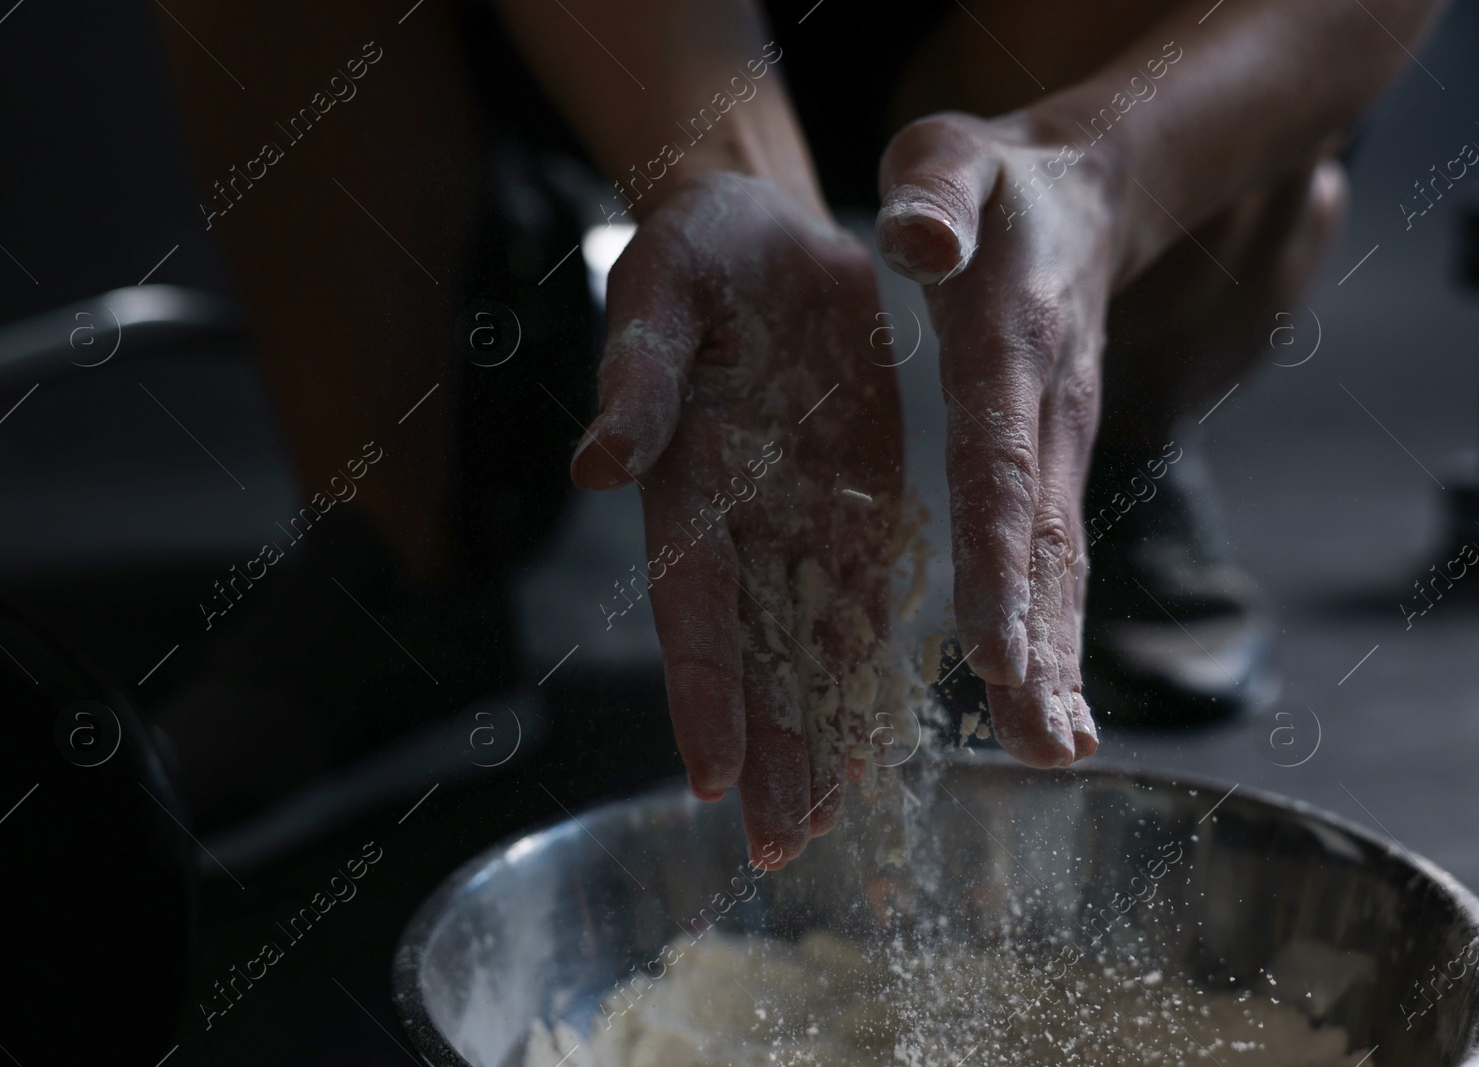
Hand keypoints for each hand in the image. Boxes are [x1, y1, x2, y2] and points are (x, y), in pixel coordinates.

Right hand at [571, 172, 905, 867]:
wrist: (773, 235)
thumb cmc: (699, 253)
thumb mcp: (663, 290)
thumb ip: (639, 375)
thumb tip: (598, 463)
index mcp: (690, 480)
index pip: (692, 605)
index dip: (703, 690)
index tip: (713, 778)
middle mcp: (743, 522)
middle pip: (753, 653)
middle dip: (765, 749)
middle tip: (781, 849)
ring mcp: (803, 522)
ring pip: (811, 648)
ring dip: (818, 734)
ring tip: (826, 826)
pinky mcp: (862, 507)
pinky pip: (870, 603)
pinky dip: (874, 673)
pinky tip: (880, 739)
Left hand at [876, 112, 1123, 767]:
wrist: (1083, 192)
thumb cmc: (992, 181)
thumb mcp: (952, 157)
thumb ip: (938, 194)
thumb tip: (917, 241)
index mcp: (1007, 352)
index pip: (1000, 469)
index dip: (998, 562)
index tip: (994, 654)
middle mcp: (1044, 417)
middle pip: (1045, 546)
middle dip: (1042, 649)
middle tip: (1039, 750)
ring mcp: (1057, 450)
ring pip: (1059, 569)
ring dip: (1055, 664)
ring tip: (1049, 757)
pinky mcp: (1048, 468)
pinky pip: (1049, 563)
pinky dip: (1050, 639)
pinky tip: (1042, 712)